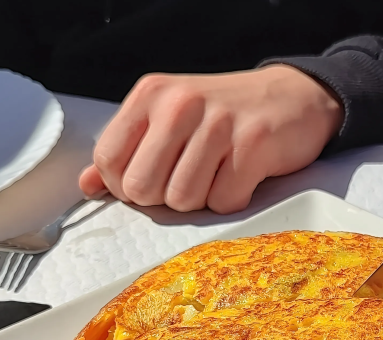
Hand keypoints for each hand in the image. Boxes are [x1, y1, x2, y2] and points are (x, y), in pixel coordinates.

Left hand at [79, 65, 342, 212]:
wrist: (294, 97)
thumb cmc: (226, 114)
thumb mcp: (171, 118)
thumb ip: (129, 150)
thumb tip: (88, 185)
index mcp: (152, 94)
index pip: (109, 159)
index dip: (125, 186)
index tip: (151, 182)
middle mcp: (181, 104)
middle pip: (143, 188)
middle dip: (164, 198)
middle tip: (188, 181)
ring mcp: (218, 123)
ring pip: (183, 199)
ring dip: (200, 201)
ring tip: (216, 176)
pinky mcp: (254, 145)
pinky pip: (224, 201)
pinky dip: (232, 199)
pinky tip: (241, 177)